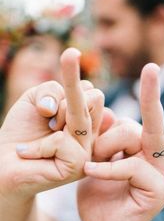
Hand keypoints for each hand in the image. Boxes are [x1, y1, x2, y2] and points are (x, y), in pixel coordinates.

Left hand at [0, 48, 103, 199]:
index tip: (70, 54)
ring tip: (44, 132)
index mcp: (86, 121)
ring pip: (80, 114)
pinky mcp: (78, 166)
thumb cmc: (22, 131)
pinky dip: (39, 145)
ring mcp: (87, 152)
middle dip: (66, 97)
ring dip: (54, 117)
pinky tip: (30, 154)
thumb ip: (52, 90)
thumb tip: (54, 109)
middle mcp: (91, 136)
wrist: (4, 161)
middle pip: (96, 98)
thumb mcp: (36, 99)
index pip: (93, 92)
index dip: (75, 74)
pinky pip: (60, 140)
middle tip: (47, 114)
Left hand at [77, 64, 163, 220]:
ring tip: (90, 164)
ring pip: (137, 139)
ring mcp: (163, 175)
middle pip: (141, 125)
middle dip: (110, 133)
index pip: (150, 117)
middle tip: (90, 152)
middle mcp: (159, 158)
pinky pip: (133, 167)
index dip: (150, 93)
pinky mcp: (160, 192)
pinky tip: (91, 170)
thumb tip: (110, 113)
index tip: (151, 68)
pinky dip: (109, 167)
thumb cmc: (99, 194)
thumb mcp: (96, 159)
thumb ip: (104, 138)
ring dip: (106, 148)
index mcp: (146, 149)